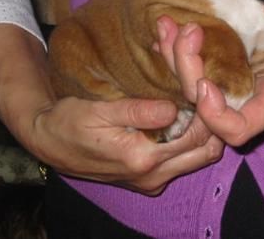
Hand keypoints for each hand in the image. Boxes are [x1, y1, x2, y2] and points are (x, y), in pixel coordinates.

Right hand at [0, 24, 221, 195]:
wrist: (48, 143)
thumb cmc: (70, 122)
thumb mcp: (100, 110)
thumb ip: (138, 111)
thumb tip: (174, 108)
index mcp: (141, 158)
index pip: (196, 135)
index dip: (208, 108)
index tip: (207, 82)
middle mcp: (152, 176)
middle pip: (206, 150)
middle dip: (215, 120)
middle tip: (210, 91)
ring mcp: (151, 181)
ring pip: (199, 158)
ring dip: (207, 133)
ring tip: (201, 102)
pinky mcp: (148, 180)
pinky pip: (183, 162)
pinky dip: (192, 142)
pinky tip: (187, 117)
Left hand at [156, 3, 263, 146]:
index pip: (240, 128)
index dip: (216, 116)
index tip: (206, 84)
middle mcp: (255, 97)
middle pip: (207, 105)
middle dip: (187, 71)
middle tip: (187, 31)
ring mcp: (244, 82)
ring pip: (198, 86)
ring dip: (176, 59)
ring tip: (166, 26)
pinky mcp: (239, 66)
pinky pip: (204, 66)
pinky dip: (183, 52)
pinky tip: (172, 30)